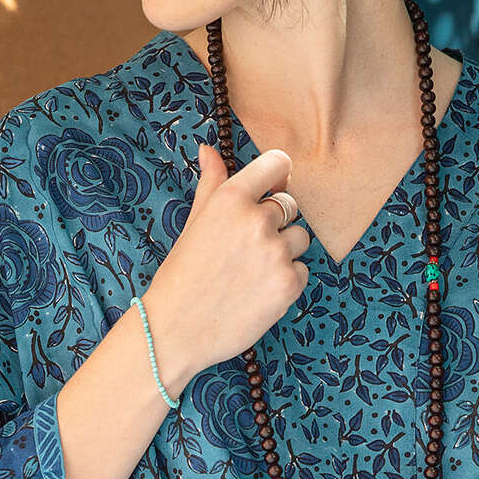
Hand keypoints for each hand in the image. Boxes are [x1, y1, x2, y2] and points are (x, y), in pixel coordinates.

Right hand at [142, 141, 311, 382]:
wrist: (176, 329)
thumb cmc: (181, 275)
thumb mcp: (194, 222)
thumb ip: (211, 183)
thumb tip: (209, 149)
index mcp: (231, 198)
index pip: (277, 164)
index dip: (277, 178)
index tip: (270, 191)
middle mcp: (257, 220)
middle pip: (290, 206)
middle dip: (274, 223)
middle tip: (244, 249)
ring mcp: (277, 253)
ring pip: (300, 238)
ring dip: (283, 251)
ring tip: (251, 272)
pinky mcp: (290, 284)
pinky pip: (303, 270)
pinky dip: (286, 280)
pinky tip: (257, 291)